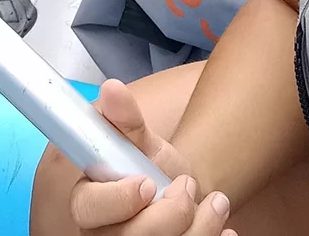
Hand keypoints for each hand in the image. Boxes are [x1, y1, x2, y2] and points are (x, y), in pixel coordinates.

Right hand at [67, 81, 233, 234]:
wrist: (186, 200)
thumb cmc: (153, 173)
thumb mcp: (141, 143)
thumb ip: (125, 118)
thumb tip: (111, 88)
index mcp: (89, 204)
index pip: (88, 208)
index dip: (119, 199)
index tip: (147, 183)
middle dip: (172, 211)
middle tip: (186, 187)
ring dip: (201, 225)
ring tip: (213, 203)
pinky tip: (220, 228)